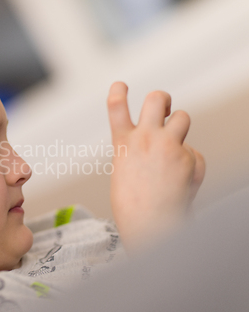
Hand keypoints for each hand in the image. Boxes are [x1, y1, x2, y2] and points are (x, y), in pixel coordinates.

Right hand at [107, 82, 204, 252]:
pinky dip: (190, 164)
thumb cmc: (133, 206)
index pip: (116, 106)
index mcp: (123, 143)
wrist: (150, 226)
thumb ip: (135, 151)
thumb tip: (158, 139)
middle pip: (157, 98)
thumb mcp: (124, 171)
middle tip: (163, 108)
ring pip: (183, 117)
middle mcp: (145, 139)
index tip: (121, 85)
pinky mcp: (189, 158)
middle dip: (162, 99)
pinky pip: (194, 153)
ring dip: (180, 126)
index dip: (118, 90)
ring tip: (175, 143)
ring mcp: (169, 146)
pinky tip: (182, 181)